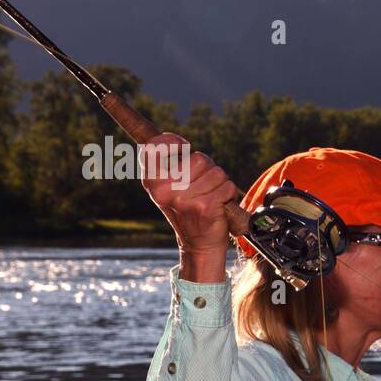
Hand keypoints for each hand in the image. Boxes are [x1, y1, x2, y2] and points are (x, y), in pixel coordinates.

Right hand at [139, 132, 238, 274]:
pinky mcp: (205, 207)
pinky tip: (219, 206)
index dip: (171, 141)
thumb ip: (167, 163)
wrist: (199, 244)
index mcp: (152, 182)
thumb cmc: (188, 210)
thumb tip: (165, 136)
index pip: (155, 146)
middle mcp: (164, 190)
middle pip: (199, 158)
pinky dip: (228, 194)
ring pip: (216, 172)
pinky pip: (227, 186)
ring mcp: (184, 199)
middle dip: (208, 170)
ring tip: (210, 198)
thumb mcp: (169, 186)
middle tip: (202, 188)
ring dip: (219, 184)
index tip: (182, 147)